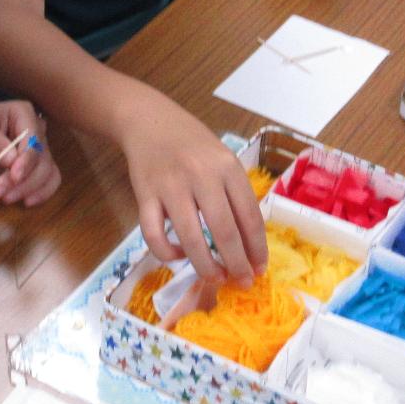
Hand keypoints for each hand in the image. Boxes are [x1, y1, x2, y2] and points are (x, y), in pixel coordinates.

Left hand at [0, 100, 60, 206]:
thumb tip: (12, 162)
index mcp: (24, 114)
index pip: (33, 140)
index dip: (26, 161)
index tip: (13, 176)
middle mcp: (38, 130)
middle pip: (41, 160)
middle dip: (22, 181)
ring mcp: (40, 149)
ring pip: (47, 173)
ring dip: (29, 190)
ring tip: (4, 199)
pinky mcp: (38, 166)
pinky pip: (49, 180)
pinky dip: (41, 193)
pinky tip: (26, 202)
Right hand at [120, 89, 266, 285]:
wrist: (149, 121)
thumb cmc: (192, 144)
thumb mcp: (222, 159)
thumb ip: (235, 193)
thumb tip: (249, 243)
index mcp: (227, 167)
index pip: (249, 216)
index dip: (257, 249)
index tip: (260, 269)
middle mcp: (201, 176)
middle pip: (224, 232)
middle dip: (236, 264)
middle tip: (242, 282)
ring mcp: (171, 186)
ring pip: (191, 239)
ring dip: (205, 266)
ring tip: (215, 278)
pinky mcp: (144, 195)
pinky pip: (154, 235)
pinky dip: (167, 254)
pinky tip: (178, 256)